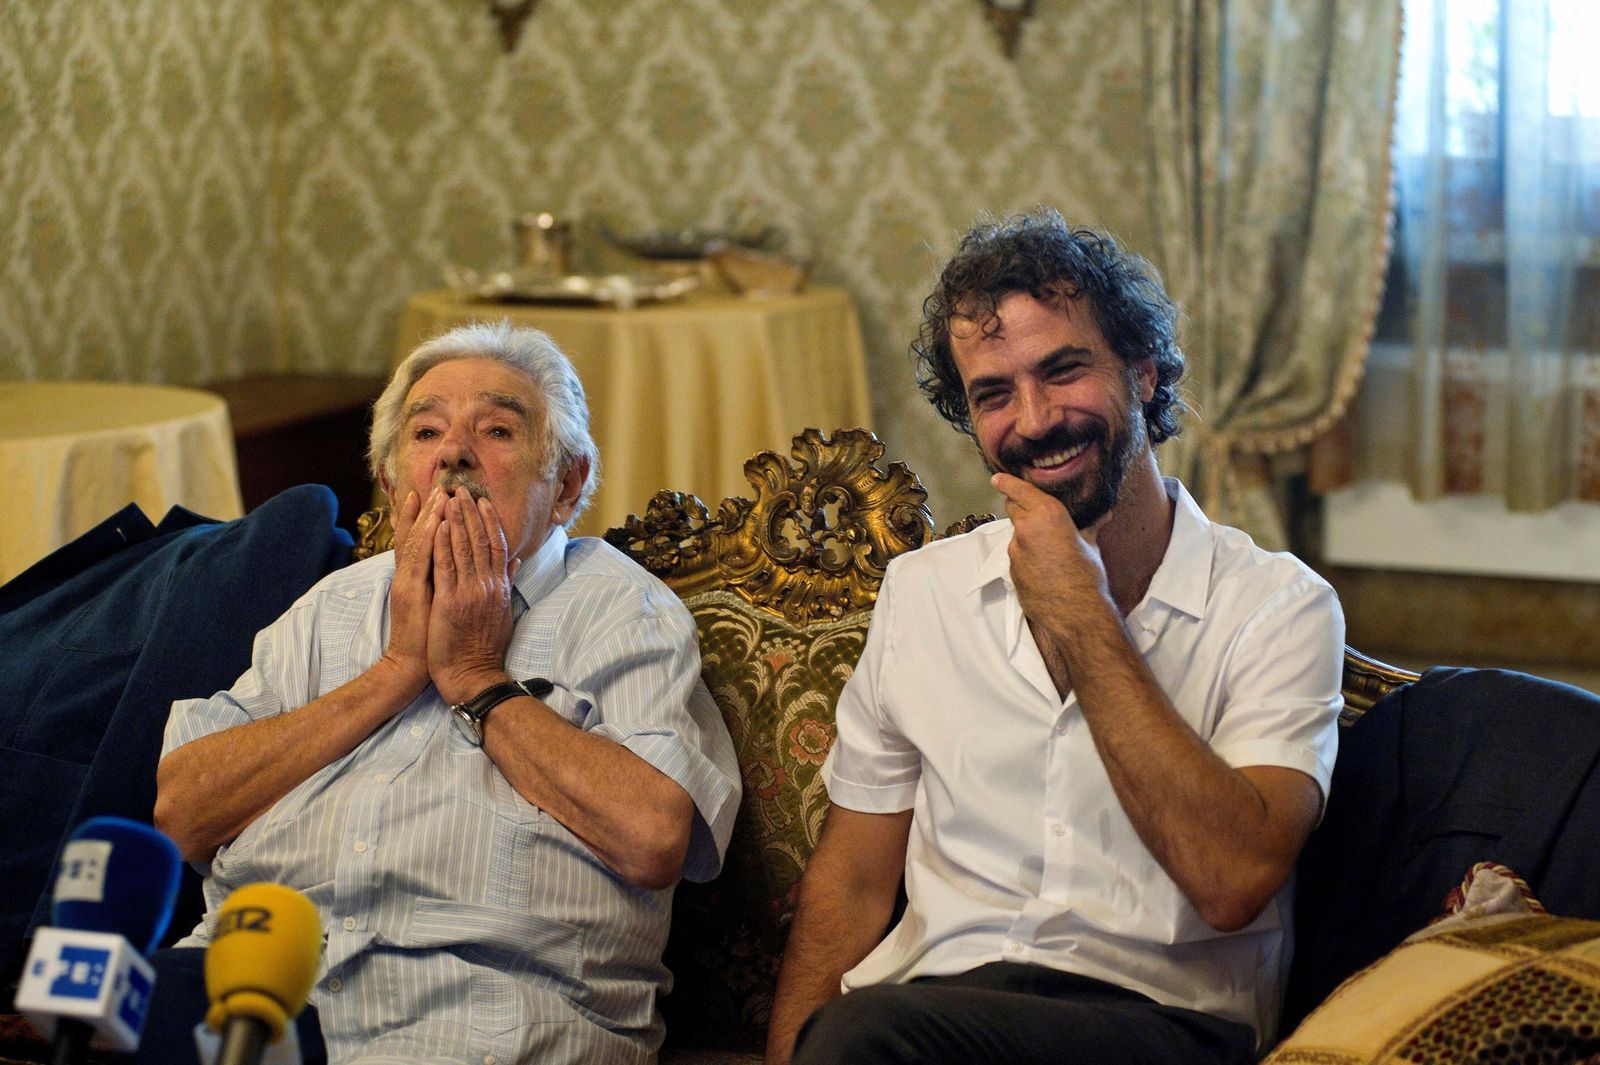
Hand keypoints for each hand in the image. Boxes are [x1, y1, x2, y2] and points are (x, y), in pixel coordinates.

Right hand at [382, 486, 443, 692]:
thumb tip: (461, 566)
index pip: (421, 540)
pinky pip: (420, 561)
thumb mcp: (437, 603)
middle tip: (439, 485)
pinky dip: (427, 541)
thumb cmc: (429, 637)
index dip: (426, 517)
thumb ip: (445, 582)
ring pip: (418, 541)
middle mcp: (408, 574)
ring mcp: (407, 581)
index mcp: (416, 576)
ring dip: (427, 516)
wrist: (411, 664)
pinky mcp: (411, 592)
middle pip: (417, 535)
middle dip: (428, 509)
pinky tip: (435, 523)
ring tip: (438, 495)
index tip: (436, 494)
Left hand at [428, 488, 516, 704]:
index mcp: (499, 587)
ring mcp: (470, 592)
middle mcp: (488, 585)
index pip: (497, 546)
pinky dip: (443, 544)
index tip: (483, 502)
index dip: (490, 521)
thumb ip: (508, 584)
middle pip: (481, 541)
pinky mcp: (450, 601)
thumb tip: (517, 561)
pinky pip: (446, 566)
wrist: (473, 675)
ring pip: (464, 548)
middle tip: (462, 490)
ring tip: (449, 498)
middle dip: (471, 513)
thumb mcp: (504, 613)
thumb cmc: (485, 647)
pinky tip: (439, 525)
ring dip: (456, 520)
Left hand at [991, 472, 1111, 634]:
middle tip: (1033, 511)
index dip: (1007, 482)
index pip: (1018, 490)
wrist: (1076, 613)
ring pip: (1016, 536)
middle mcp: (1025, 529)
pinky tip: (1043, 568)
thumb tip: (1104, 514)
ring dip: (1026, 537)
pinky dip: (1026, 557)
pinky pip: (1017, 558)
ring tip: (1048, 549)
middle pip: (1012, 509)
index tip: (998, 478)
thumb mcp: (1091, 545)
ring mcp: (1015, 552)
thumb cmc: (1087, 576)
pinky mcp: (1011, 572)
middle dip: (1019, 507)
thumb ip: (1091, 526)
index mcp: (1045, 514)